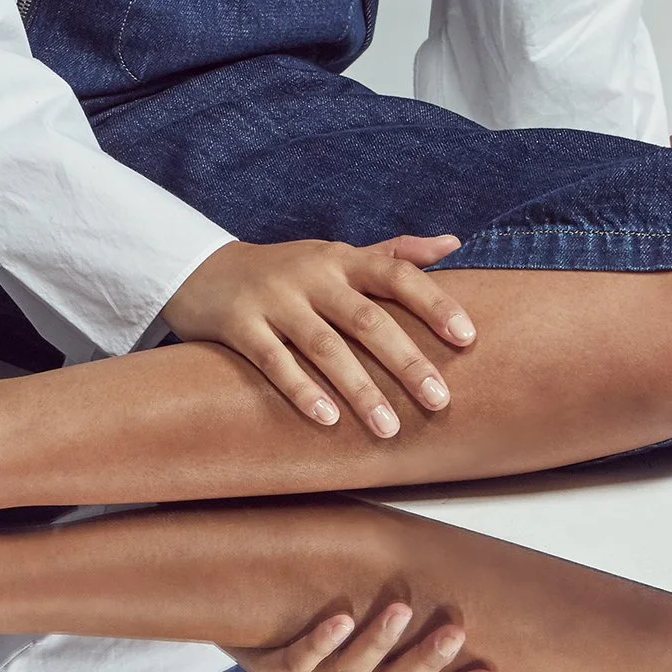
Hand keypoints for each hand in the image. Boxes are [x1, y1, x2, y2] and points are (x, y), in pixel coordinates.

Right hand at [161, 235, 473, 436]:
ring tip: (389, 428)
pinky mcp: (239, 325)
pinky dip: (301, 389)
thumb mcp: (337, 254)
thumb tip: (453, 243)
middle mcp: (312, 276)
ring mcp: (274, 300)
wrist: (202, 270)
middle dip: (406, 360)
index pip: (397, 275)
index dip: (434, 303)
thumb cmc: (287, 270)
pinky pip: (273, 361)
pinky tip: (327, 419)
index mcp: (342, 259)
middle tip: (440, 401)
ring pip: (323, 346)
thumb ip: (394, 252)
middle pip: (366, 318)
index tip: (468, 337)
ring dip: (359, 389)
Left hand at [232, 595, 499, 671]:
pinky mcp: (269, 670)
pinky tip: (340, 619)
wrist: (231, 618)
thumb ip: (394, 602)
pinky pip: (296, 661)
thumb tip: (445, 557)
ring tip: (400, 610)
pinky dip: (319, 642)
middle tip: (453, 631)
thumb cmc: (308, 611)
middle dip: (425, 661)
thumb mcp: (357, 612)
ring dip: (377, 643)